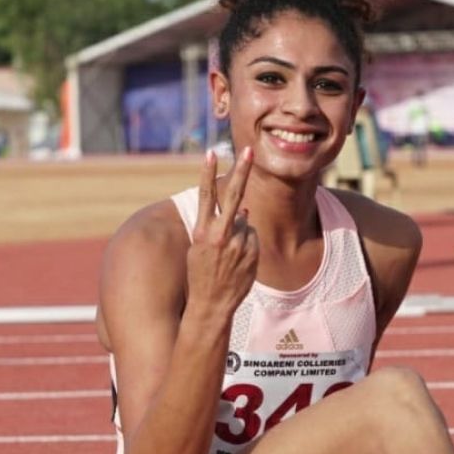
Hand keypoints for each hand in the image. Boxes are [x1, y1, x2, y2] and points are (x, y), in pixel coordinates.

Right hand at [185, 147, 258, 314]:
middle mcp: (221, 235)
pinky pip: (252, 238)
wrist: (212, 304)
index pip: (206, 196)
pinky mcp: (252, 252)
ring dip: (239, 233)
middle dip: (241, 171)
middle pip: (234, 195)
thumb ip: (219, 226)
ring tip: (227, 255)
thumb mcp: (201, 248)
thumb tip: (245, 210)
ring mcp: (238, 244)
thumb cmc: (202, 274)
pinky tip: (238, 261)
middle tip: (249, 150)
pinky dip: (247, 244)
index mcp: (202, 231)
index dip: (208, 173)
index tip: (211, 153)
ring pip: (245, 223)